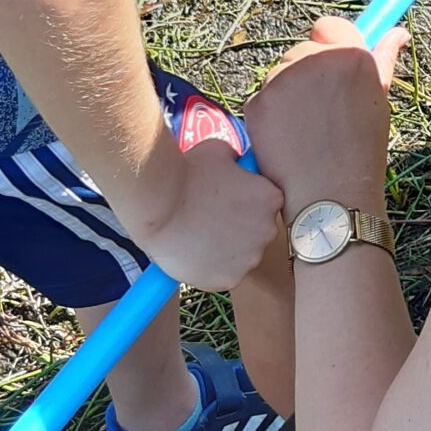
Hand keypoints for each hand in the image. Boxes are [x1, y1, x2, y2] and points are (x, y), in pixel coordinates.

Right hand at [132, 134, 284, 293]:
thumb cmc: (187, 173)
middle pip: (258, 230)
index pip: (268, 202)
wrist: (159, 206)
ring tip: (198, 235)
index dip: (246, 201)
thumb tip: (236, 160)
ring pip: (242, 255)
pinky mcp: (229, 279)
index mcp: (270, 198)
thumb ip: (236, 159)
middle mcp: (268, 230)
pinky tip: (194, 253)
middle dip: (239, 225)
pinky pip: (224, 274)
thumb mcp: (218, 151)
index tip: (226, 200)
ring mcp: (250, 258)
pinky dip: (212, 267)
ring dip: (227, 248)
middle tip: (210, 218)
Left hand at [241, 15, 406, 210]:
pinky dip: (271, 116)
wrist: (331, 196)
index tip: (330, 67)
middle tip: (323, 112)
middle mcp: (315, 60)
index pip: (329, 26)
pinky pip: (263, 99)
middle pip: (302, 51)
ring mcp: (283, 80)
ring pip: (280, 75)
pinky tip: (288, 139)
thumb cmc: (361, 151)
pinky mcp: (258, 102)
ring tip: (307, 130)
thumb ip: (383, 60)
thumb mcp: (379, 101)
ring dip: (288, 95)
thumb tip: (397, 32)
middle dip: (308, 74)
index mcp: (351, 56)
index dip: (329, 44)